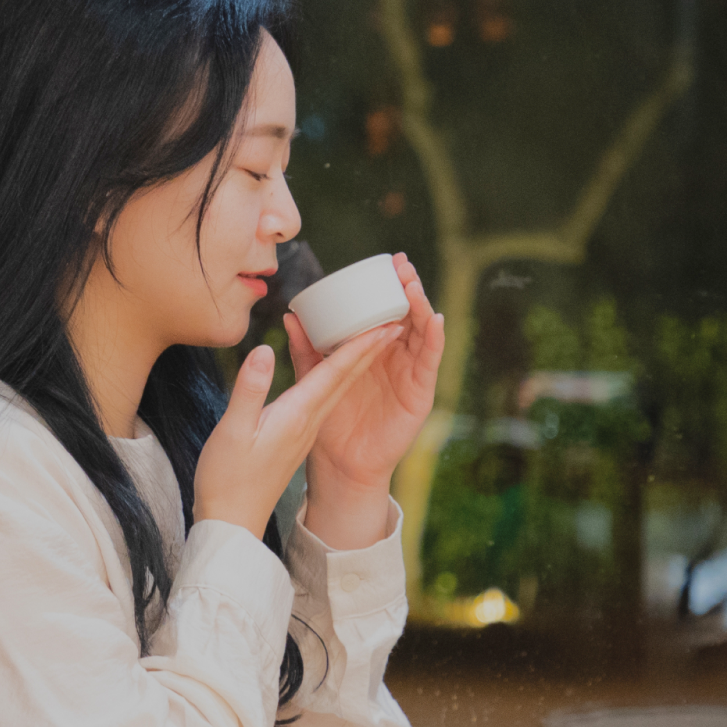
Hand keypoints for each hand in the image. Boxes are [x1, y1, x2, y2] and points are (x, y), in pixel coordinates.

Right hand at [191, 327, 404, 536]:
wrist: (232, 522)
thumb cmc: (227, 478)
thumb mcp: (232, 430)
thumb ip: (251, 389)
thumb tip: (265, 349)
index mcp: (299, 415)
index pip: (337, 372)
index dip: (362, 344)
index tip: (387, 322)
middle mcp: (309, 421)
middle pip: (347, 377)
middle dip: (371, 346)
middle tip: (395, 318)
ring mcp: (305, 431)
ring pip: (337, 387)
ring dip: (357, 360)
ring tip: (372, 335)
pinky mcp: (296, 437)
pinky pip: (323, 398)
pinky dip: (334, 376)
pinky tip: (331, 369)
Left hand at [284, 252, 444, 542]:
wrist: (340, 465)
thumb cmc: (326, 425)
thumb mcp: (311, 380)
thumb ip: (305, 350)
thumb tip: (291, 316)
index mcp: (369, 351)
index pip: (383, 312)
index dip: (387, 287)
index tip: (387, 261)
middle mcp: (393, 358)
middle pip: (407, 316)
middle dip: (408, 288)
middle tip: (402, 264)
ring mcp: (408, 374)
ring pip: (420, 333)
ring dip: (421, 306)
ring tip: (414, 285)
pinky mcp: (419, 394)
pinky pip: (430, 362)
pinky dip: (435, 339)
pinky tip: (435, 319)